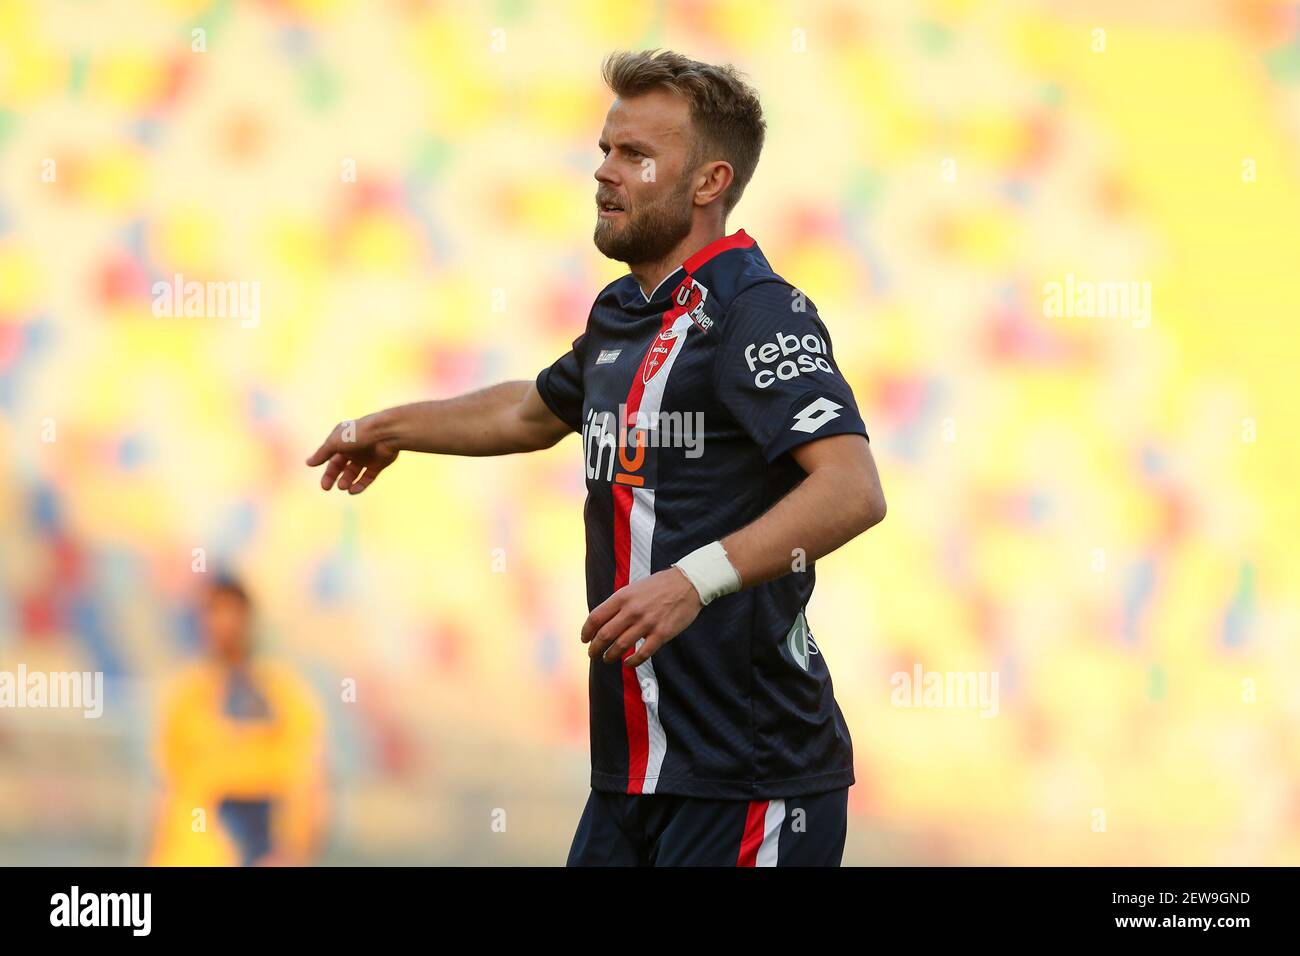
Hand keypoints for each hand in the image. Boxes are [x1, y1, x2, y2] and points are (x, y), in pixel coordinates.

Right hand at [305, 413, 398, 494]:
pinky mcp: (378, 464)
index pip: (331, 457)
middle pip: (340, 466)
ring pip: (353, 473)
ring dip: (346, 481)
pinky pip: (367, 477)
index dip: (325, 468)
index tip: (321, 480)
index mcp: (343, 439)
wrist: (385, 433)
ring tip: (343, 486)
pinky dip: (360, 485)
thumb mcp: (335, 442)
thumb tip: (308, 463)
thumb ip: (322, 453)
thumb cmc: (358, 434)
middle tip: (326, 488)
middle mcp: (354, 448)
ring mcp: (367, 456)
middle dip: (332, 477)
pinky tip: (353, 490)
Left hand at [581, 567, 702, 667]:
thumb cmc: (660, 585)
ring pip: (621, 646)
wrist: (688, 583)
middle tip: (592, 654)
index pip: (596, 617)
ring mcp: (647, 623)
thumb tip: (604, 620)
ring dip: (610, 656)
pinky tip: (628, 663)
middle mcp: (632, 610)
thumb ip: (620, 603)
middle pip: (605, 635)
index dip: (586, 631)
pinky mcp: (661, 634)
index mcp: (623, 597)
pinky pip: (642, 654)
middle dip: (595, 648)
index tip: (584, 639)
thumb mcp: (634, 588)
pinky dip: (632, 661)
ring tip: (607, 659)